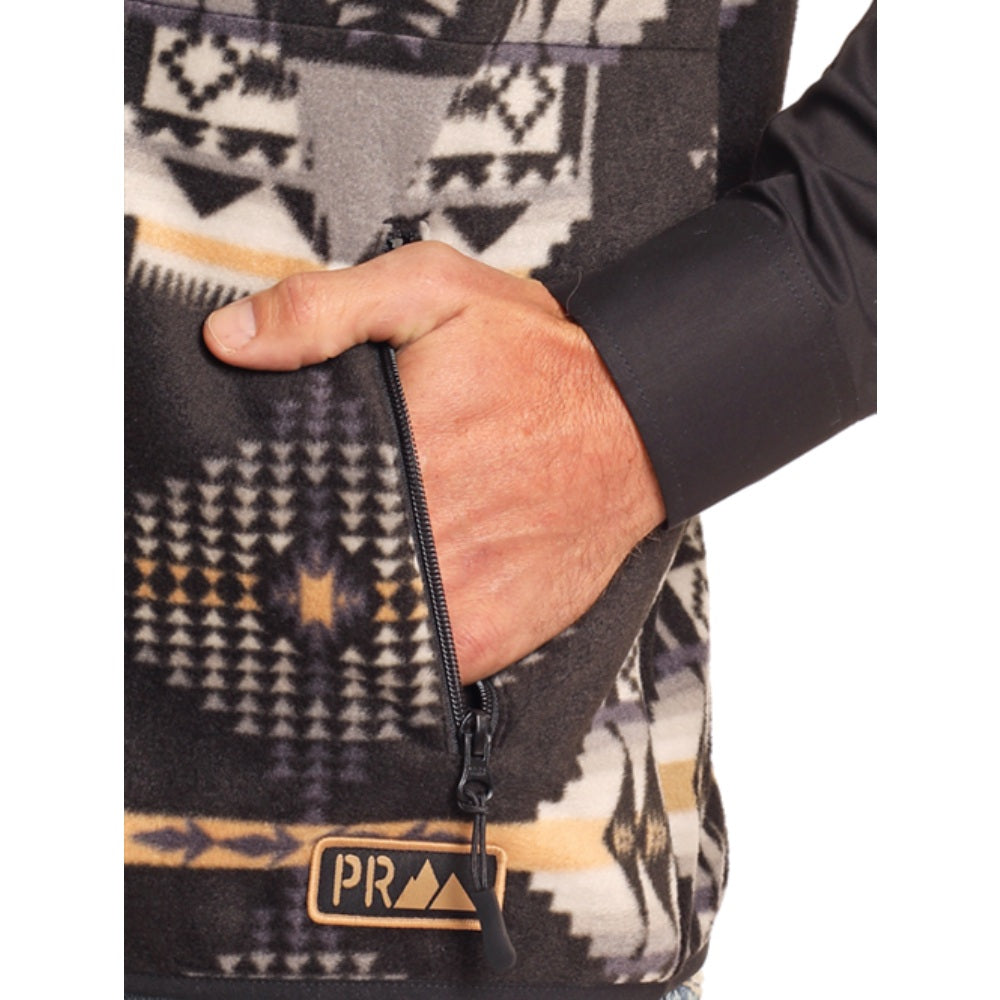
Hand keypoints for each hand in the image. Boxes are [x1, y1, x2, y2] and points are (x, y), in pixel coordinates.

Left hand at [204, 242, 665, 682]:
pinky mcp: (483, 638)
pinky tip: (369, 624)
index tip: (225, 517)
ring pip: (344, 633)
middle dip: (272, 570)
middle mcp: (413, 532)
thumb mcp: (435, 292)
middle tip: (252, 563)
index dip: (237, 514)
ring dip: (318, 621)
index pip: (271, 503)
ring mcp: (450, 597)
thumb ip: (328, 308)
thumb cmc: (540, 359)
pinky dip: (377, 658)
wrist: (640, 425)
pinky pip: (405, 668)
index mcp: (385, 452)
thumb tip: (229, 338)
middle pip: (300, 575)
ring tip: (305, 597)